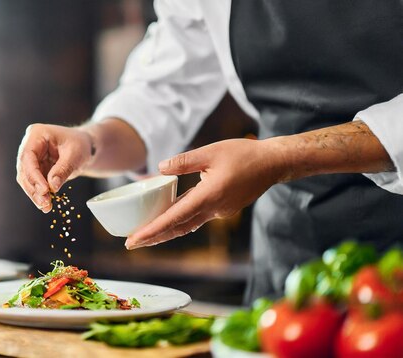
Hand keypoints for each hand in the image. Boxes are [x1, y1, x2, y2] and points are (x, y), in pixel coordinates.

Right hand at [16, 123, 93, 212]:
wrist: (84, 146)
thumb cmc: (80, 145)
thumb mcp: (75, 155)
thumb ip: (63, 170)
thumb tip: (52, 187)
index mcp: (36, 134)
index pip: (28, 156)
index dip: (33, 175)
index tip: (44, 190)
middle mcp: (29, 145)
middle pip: (24, 169)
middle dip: (33, 188)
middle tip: (45, 203)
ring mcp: (31, 157)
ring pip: (26, 179)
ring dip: (35, 194)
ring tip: (46, 206)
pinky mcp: (35, 169)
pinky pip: (33, 183)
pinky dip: (39, 194)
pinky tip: (46, 204)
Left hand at [125, 138, 283, 248]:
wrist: (273, 163)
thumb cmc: (244, 155)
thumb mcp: (210, 152)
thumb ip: (184, 161)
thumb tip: (160, 169)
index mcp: (208, 197)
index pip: (173, 219)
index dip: (151, 231)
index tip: (134, 240)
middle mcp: (213, 209)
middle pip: (177, 229)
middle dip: (153, 238)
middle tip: (131, 244)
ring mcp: (219, 211)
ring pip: (187, 225)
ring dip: (166, 232)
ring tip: (145, 236)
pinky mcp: (222, 208)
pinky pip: (196, 218)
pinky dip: (180, 221)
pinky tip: (168, 219)